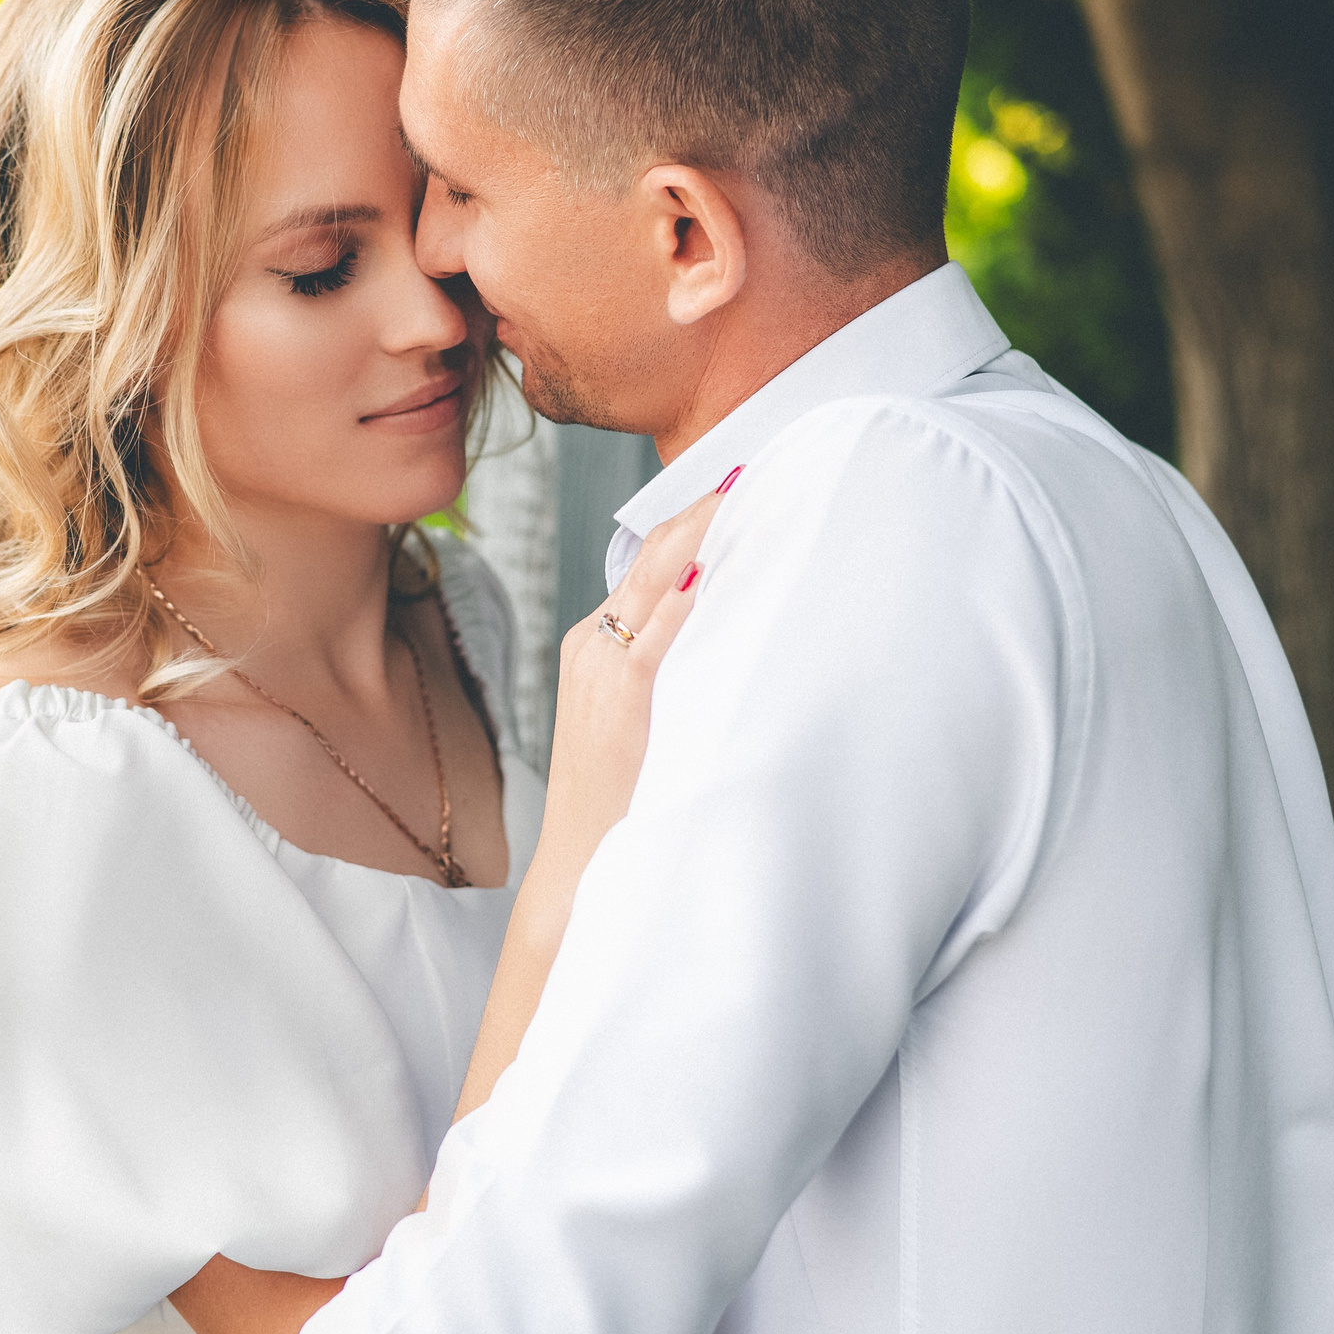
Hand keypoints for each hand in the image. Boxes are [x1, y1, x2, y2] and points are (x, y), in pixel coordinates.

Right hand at [545, 488, 724, 852]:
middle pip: (651, 556)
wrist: (580, 859)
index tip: (736, 491)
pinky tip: (716, 562)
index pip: (646, 564)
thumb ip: (667, 665)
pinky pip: (658, 625)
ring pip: (654, 578)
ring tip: (748, 499)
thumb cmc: (618, 796)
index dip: (691, 524)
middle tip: (753, 474)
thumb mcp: (637, 716)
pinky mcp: (621, 691)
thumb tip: (720, 623)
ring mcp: (602, 663)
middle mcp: (592, 642)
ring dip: (703, 535)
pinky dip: (686, 587)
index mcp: (594, 643)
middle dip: (702, 513)